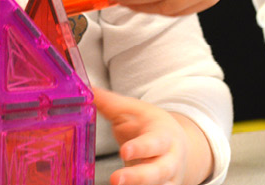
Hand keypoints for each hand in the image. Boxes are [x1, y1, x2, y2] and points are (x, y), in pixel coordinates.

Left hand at [93, 88, 212, 184]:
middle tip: (115, 179)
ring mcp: (167, 180)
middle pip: (158, 171)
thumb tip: (87, 90)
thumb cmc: (151, 127)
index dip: (141, 147)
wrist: (177, 145)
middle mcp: (169, 161)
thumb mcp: (136, 112)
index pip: (155, 142)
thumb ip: (111, 104)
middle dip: (138, 177)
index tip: (124, 151)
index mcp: (163, 136)